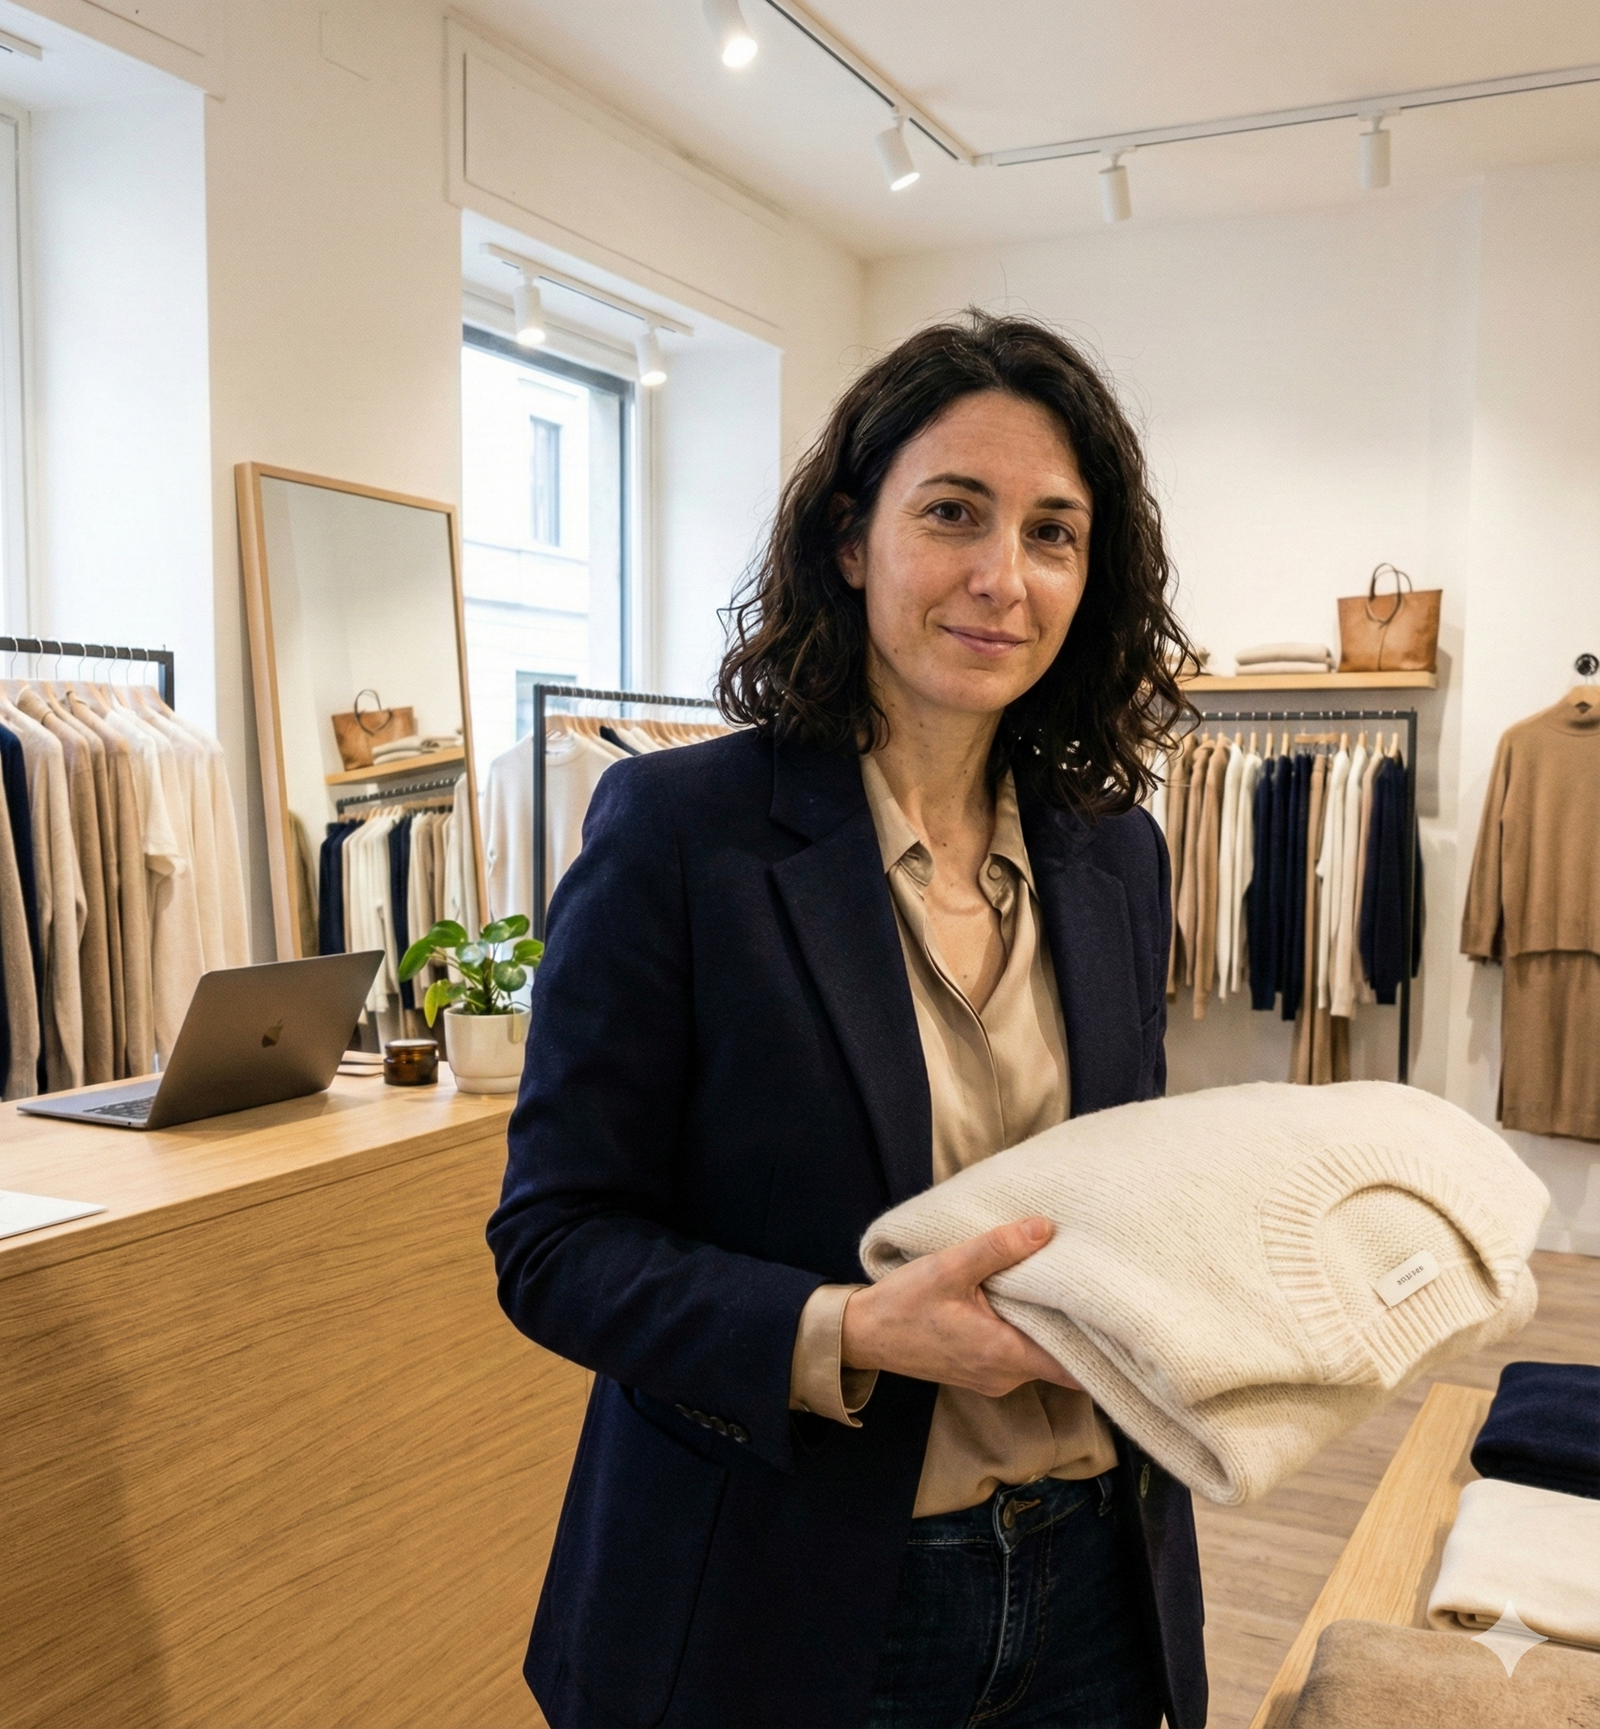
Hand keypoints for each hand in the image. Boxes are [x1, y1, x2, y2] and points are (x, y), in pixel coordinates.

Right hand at [842, 1216, 1081, 1397]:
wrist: (863, 1336)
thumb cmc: (903, 1305)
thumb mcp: (949, 1268)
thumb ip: (997, 1248)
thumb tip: (1045, 1228)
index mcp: (1004, 1355)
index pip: (1074, 1367)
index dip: (1102, 1347)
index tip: (1121, 1317)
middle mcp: (1005, 1375)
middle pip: (1062, 1361)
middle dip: (1081, 1329)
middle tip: (1102, 1292)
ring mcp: (993, 1377)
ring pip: (1041, 1357)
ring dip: (1053, 1329)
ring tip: (1069, 1289)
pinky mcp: (982, 1370)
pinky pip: (1020, 1355)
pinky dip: (1031, 1333)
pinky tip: (1033, 1302)